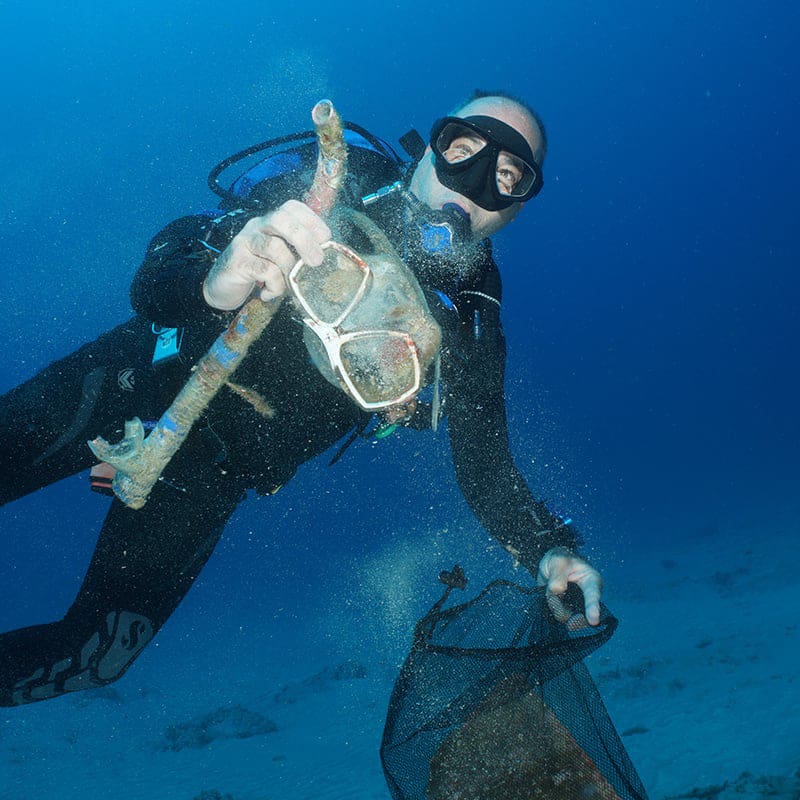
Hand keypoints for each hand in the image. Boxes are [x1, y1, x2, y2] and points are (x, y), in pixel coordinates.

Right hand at [203, 199, 331, 310]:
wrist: (221, 287)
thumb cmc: (257, 272)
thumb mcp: (280, 260)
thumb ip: (298, 256)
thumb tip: (330, 263)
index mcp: (270, 222)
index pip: (292, 208)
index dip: (312, 220)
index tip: (326, 238)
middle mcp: (256, 226)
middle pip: (281, 219)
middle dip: (304, 239)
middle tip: (316, 261)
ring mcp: (245, 242)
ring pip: (274, 247)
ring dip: (289, 269)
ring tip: (291, 286)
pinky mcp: (237, 262)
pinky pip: (264, 271)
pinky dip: (274, 285)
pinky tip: (269, 293)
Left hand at [536, 547, 602, 627]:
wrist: (550, 564)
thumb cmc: (560, 559)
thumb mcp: (558, 561)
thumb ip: (557, 577)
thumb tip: (557, 592)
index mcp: (592, 581)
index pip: (593, 595)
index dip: (593, 609)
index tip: (594, 621)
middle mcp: (587, 597)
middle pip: (580, 614)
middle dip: (563, 610)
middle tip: (553, 601)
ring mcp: (577, 606)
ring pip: (565, 616)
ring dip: (554, 606)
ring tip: (550, 590)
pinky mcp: (566, 611)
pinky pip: (558, 616)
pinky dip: (551, 609)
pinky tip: (550, 598)